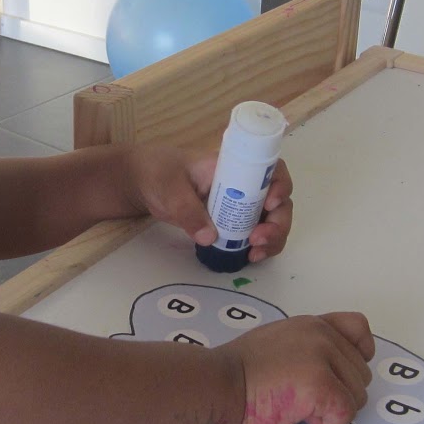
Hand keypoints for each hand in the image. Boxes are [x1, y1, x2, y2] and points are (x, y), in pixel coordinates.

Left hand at [124, 144, 294, 262]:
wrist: (143, 184)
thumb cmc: (158, 173)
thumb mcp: (169, 187)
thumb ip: (186, 209)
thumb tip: (210, 238)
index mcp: (234, 166)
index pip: (270, 169)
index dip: (280, 185)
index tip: (270, 204)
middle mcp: (244, 185)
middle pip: (279, 200)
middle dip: (278, 222)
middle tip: (259, 239)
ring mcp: (240, 205)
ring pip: (272, 220)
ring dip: (273, 238)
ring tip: (255, 254)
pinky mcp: (232, 223)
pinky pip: (256, 234)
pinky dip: (261, 247)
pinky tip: (251, 257)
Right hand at [216, 312, 375, 423]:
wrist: (217, 385)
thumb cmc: (238, 373)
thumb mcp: (278, 341)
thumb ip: (308, 346)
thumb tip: (330, 369)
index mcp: (312, 325)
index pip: (359, 329)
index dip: (358, 354)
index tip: (338, 373)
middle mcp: (322, 335)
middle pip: (361, 375)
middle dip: (339, 392)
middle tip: (301, 395)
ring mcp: (323, 358)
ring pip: (357, 397)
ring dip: (331, 410)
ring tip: (295, 404)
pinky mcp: (322, 384)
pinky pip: (345, 414)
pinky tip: (298, 415)